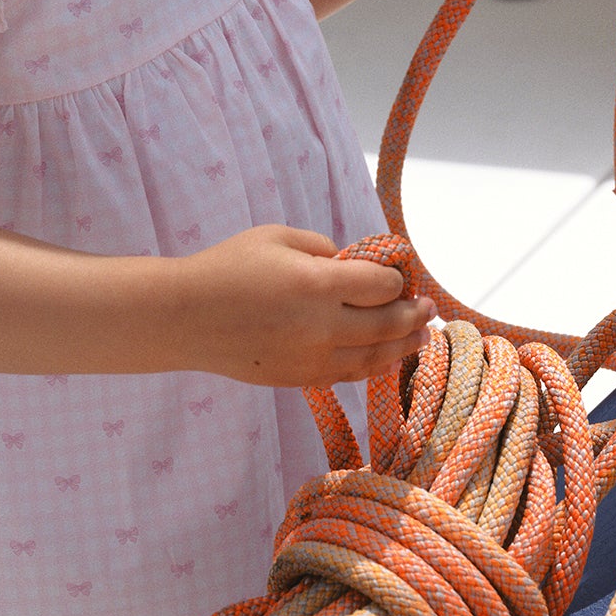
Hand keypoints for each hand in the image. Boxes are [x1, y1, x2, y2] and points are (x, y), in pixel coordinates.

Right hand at [174, 224, 434, 386]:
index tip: (401, 274)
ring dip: (404, 346)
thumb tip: (354, 264)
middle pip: (387, 324)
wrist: (186, 318)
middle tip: (428, 308)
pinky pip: (349, 375)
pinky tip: (386, 357)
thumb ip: (323, 248)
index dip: (397, 279)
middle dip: (414, 314)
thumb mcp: (277, 236)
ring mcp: (311, 358)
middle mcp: (321, 325)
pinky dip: (373, 366)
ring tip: (422, 337)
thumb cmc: (228, 266)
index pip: (381, 284)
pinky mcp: (299, 379)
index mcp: (317, 283)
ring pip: (375, 357)